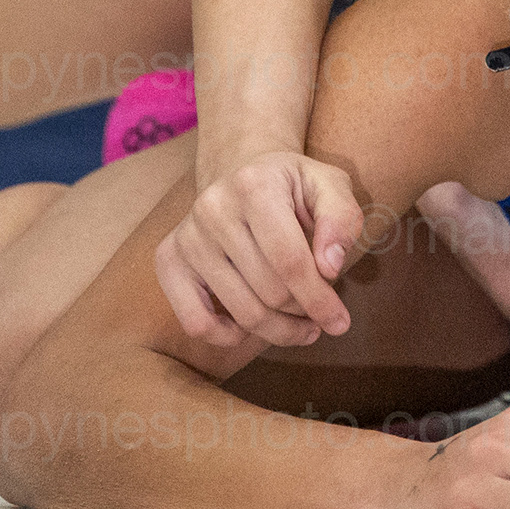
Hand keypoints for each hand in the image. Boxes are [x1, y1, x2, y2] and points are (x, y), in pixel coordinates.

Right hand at [154, 150, 363, 346]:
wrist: (242, 171)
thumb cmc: (293, 187)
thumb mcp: (330, 186)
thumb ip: (341, 219)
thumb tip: (330, 267)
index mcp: (255, 184)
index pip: (290, 260)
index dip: (319, 299)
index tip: (340, 324)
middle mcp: (213, 208)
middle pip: (269, 290)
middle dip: (303, 312)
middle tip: (319, 316)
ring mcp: (187, 236)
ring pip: (240, 311)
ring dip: (278, 330)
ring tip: (300, 325)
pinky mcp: (168, 259)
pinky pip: (195, 321)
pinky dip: (228, 337)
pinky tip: (253, 328)